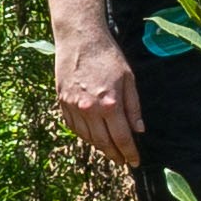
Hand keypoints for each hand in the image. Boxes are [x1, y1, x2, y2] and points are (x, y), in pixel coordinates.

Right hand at [55, 28, 145, 165]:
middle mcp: (89, 109)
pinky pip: (73, 127)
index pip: (121, 138)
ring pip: (87, 137)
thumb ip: (133, 107)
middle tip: (122, 161)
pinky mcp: (62, 102)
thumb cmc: (108, 55)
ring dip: (100, 147)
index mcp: (109, 104)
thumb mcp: (128, 79)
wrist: (80, 38)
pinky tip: (92, 137)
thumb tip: (138, 130)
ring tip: (109, 151)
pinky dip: (84, 135)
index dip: (129, 153)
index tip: (135, 162)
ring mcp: (73, 107)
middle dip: (115, 155)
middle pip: (103, 142)